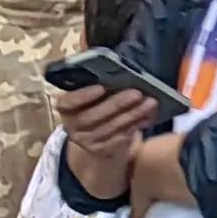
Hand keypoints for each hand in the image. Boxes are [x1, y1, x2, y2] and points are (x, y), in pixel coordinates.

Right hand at [56, 79, 162, 201]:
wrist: (98, 134)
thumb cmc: (99, 103)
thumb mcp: (94, 92)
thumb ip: (101, 81)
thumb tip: (119, 66)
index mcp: (66, 108)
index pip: (67, 103)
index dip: (83, 96)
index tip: (101, 88)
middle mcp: (72, 126)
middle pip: (91, 117)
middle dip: (116, 104)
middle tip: (137, 94)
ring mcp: (86, 141)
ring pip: (109, 129)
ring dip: (132, 115)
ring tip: (150, 103)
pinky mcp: (101, 150)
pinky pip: (120, 138)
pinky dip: (136, 125)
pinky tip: (148, 116)